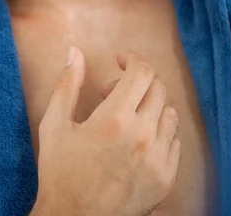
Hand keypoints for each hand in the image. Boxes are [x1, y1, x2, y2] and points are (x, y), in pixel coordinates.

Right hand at [35, 48, 179, 215]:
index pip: (142, 72)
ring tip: (127, 115)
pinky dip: (160, 131)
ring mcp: (157, 159)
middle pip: (158, 88)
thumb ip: (68, 84)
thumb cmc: (60, 172)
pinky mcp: (165, 179)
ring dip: (151, 105)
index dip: (132, 59)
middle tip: (114, 91)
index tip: (120, 60)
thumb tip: (75, 52)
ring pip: (170, 113)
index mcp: (115, 119)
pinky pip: (175, 141)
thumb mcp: (55, 124)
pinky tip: (138, 138)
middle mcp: (142, 136)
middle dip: (137, 81)